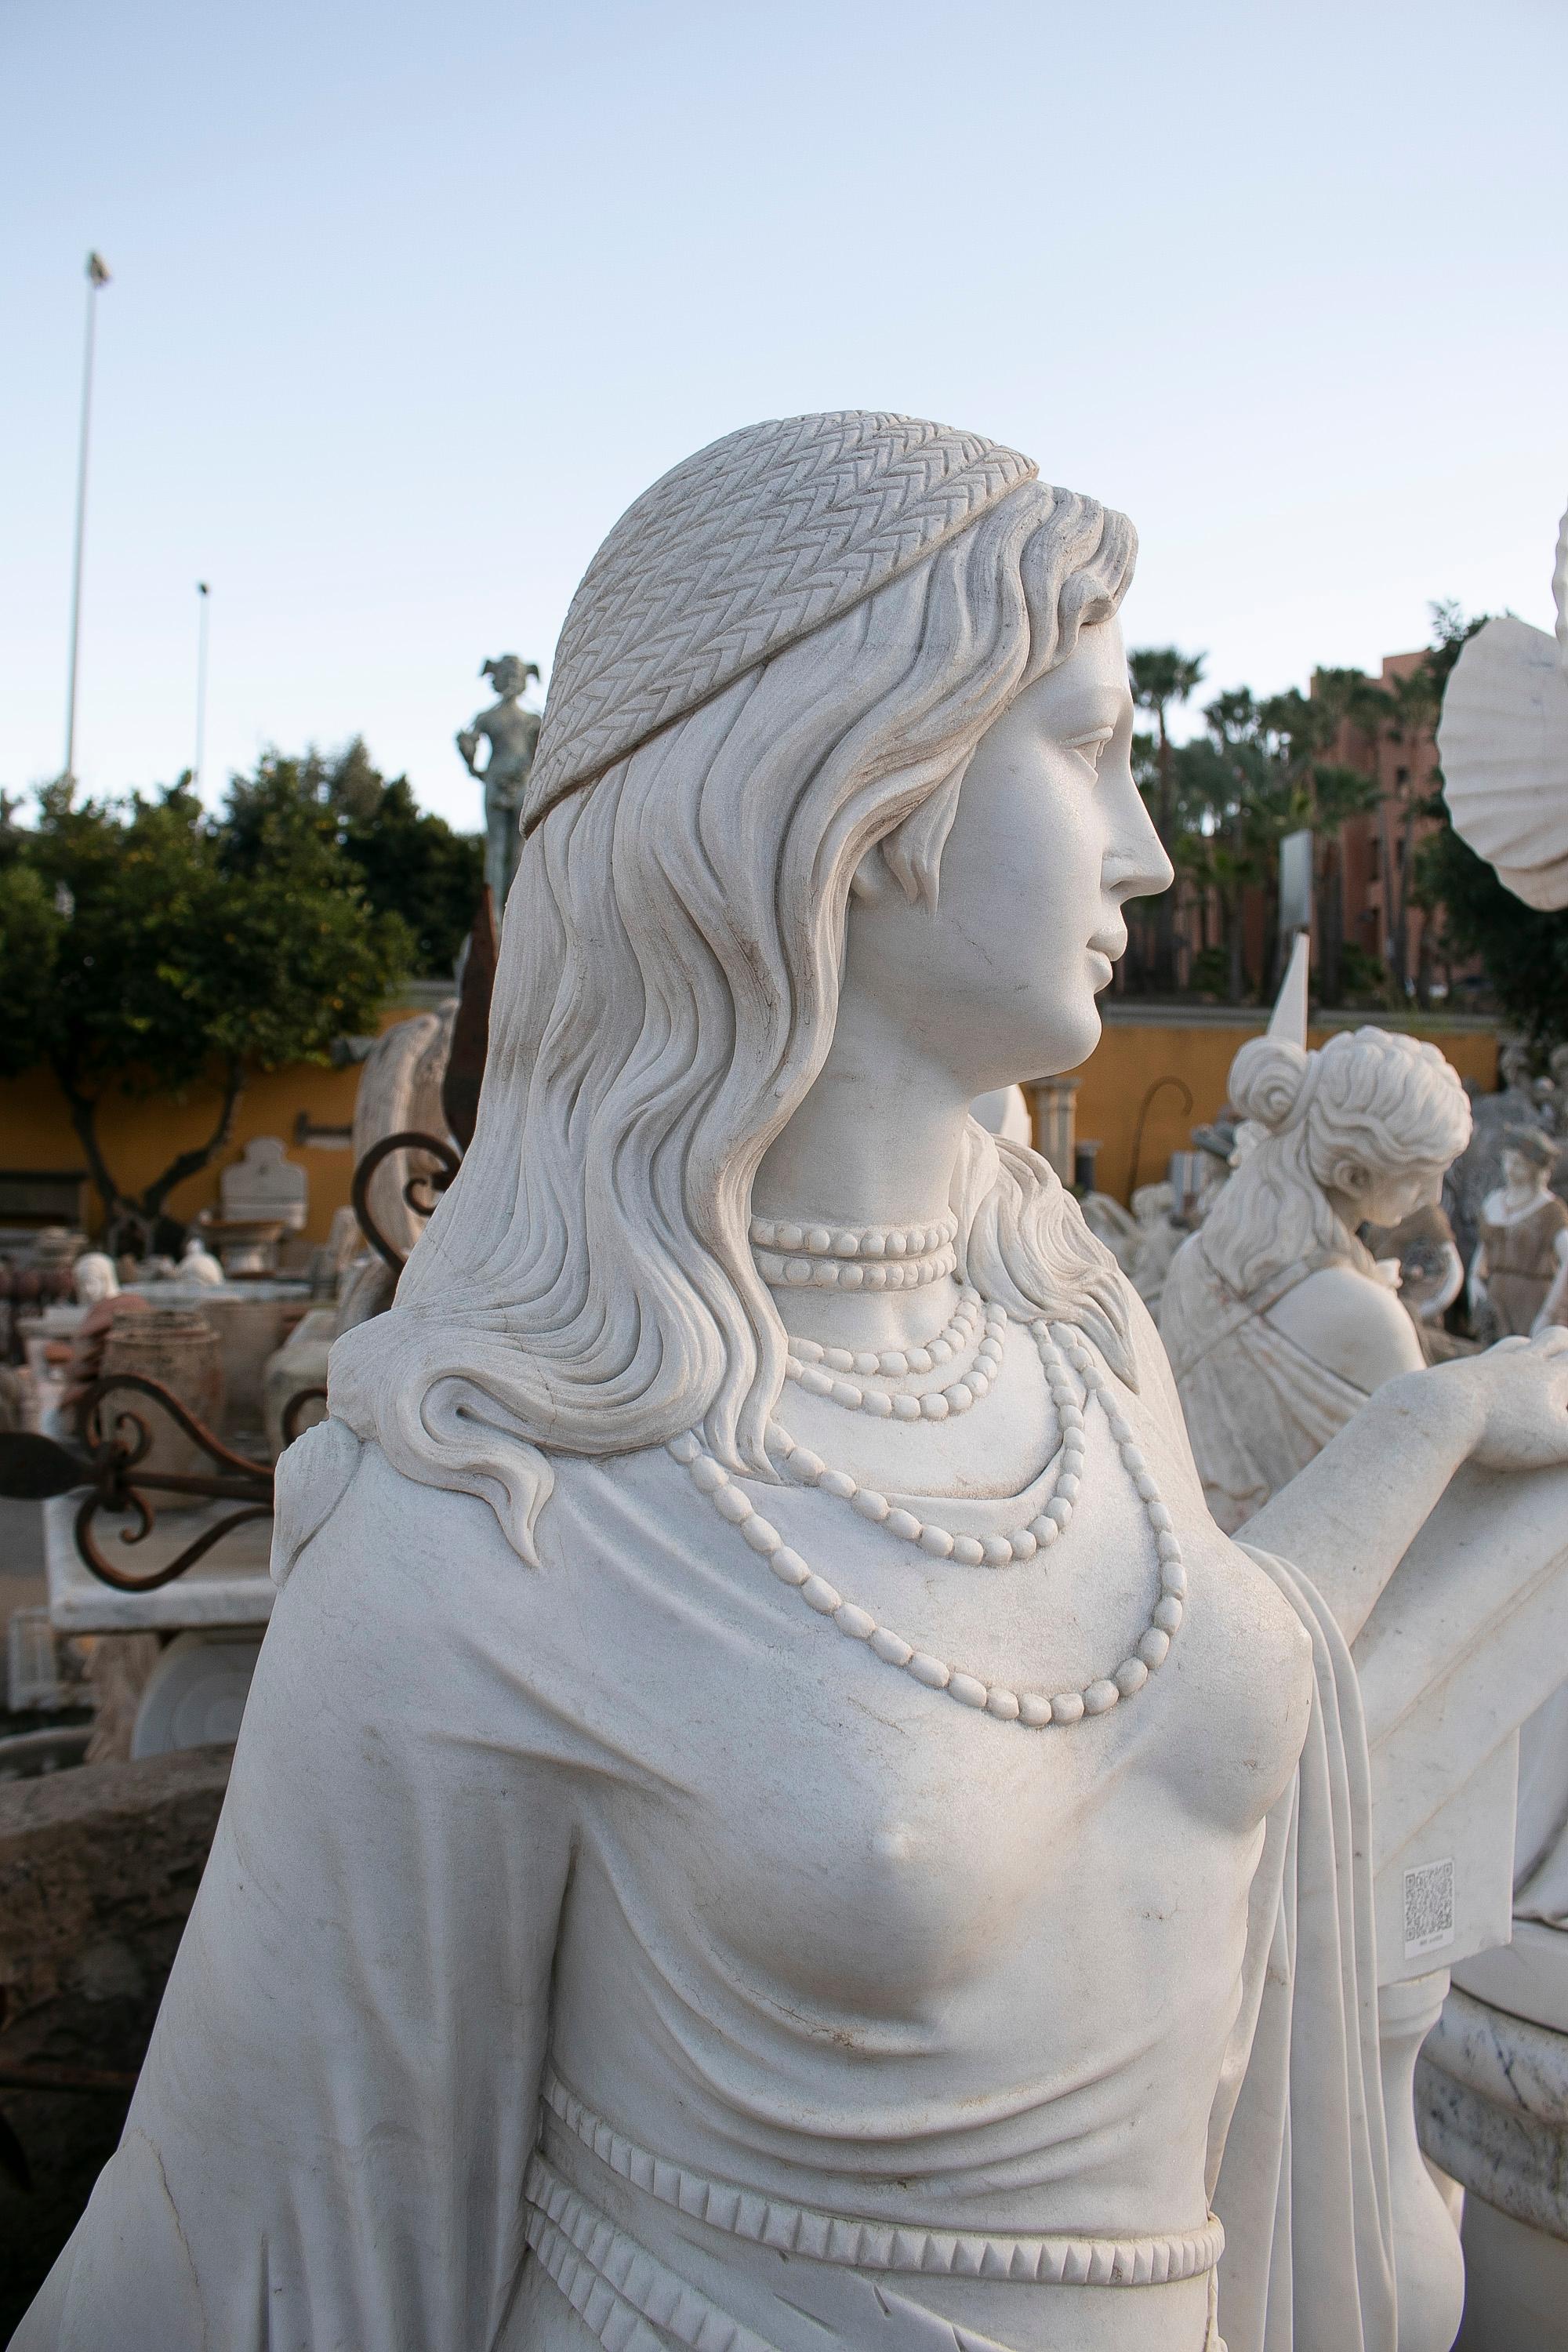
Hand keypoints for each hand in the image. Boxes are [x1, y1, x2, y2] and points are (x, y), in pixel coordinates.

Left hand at [1439, 1329, 1567, 1471]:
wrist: (1432, 1410)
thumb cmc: (1498, 1430)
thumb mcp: (1556, 1442)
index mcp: (1547, 1375)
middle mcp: (1518, 1361)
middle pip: (1552, 1339)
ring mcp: (1485, 1364)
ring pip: (1515, 1344)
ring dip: (1530, 1348)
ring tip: (1533, 1359)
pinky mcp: (1455, 1374)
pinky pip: (1480, 1361)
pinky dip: (1493, 1364)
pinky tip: (1486, 1377)